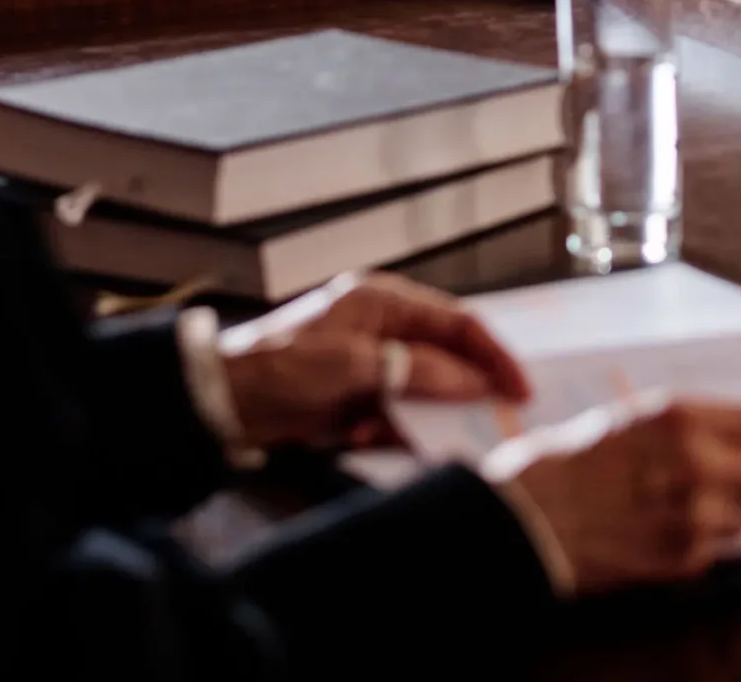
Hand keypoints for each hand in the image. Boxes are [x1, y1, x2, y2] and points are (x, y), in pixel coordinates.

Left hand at [217, 271, 529, 451]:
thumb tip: (476, 383)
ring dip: (418, 417)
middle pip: (446, 358)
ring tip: (407, 435)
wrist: (219, 401)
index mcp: (385, 302)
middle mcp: (384, 328)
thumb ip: (419, 372)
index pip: (459, 323)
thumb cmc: (284, 368)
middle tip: (494, 422)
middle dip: (465, 391)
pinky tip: (359, 438)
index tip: (521, 389)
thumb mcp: (355, 366)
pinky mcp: (356, 398)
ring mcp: (370, 364)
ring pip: (423, 392)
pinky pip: (393, 415)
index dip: (494, 355)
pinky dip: (387, 431)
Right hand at [488, 396, 740, 590]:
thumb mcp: (637, 420)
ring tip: (681, 506)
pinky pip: (716, 549)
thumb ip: (698, 426)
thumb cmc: (573, 463)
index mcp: (685, 417)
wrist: (529, 520)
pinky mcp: (683, 557)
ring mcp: (694, 514)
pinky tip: (660, 530)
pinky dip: (698, 543)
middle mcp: (699, 461)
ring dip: (727, 514)